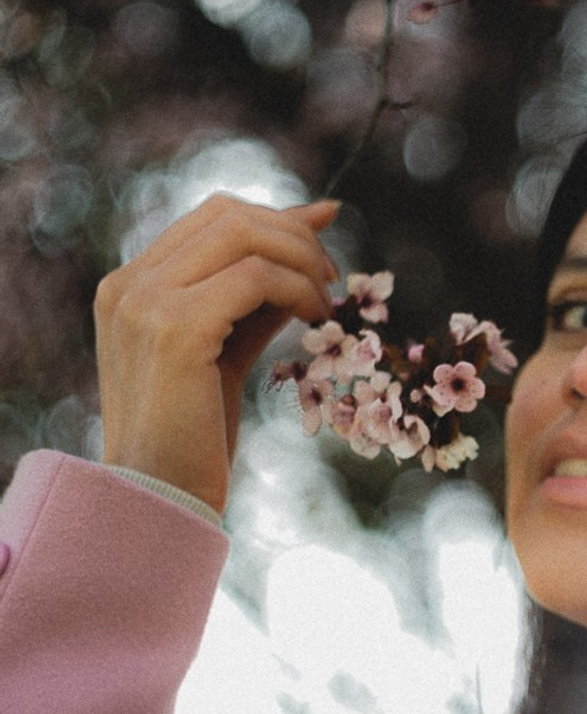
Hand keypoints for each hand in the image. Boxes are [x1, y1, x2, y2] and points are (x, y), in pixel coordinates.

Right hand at [94, 193, 341, 514]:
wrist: (159, 499)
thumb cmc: (193, 436)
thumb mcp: (226, 349)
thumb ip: (258, 295)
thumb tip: (314, 231)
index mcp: (130, 287)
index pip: (211, 219)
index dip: (275, 219)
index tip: (324, 239)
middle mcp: (128, 285)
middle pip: (228, 215)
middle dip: (293, 235)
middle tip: (331, 277)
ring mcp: (145, 302)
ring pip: (243, 235)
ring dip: (301, 260)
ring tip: (327, 302)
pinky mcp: (175, 328)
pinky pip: (255, 277)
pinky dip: (298, 289)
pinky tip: (316, 319)